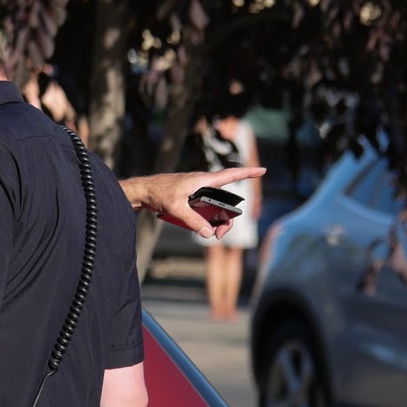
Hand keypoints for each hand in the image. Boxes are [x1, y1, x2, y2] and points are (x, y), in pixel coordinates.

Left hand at [122, 169, 265, 235]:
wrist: (144, 191)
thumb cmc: (159, 193)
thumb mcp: (176, 208)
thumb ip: (193, 221)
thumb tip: (209, 233)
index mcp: (203, 181)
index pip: (230, 175)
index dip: (247, 173)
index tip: (263, 170)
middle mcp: (203, 185)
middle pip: (225, 202)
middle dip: (227, 219)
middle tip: (219, 235)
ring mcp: (198, 192)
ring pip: (215, 208)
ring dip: (217, 221)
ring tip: (212, 235)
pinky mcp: (191, 199)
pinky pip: (205, 210)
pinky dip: (206, 219)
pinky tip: (200, 227)